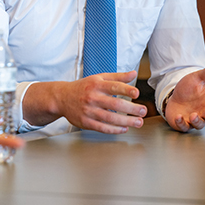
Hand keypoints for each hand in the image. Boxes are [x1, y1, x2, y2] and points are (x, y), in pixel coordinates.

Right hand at [24, 71, 148, 134]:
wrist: (61, 98)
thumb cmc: (83, 87)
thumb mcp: (98, 78)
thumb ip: (117, 77)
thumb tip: (134, 74)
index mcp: (96, 85)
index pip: (113, 86)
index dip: (126, 89)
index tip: (137, 93)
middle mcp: (92, 97)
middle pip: (115, 104)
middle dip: (131, 109)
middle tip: (143, 111)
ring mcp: (88, 111)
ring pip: (110, 118)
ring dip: (126, 121)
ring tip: (138, 122)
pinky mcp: (85, 122)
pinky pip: (102, 128)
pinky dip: (114, 129)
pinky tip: (124, 128)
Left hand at [165, 60, 204, 131]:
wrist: (175, 96)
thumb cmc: (189, 89)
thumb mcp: (197, 78)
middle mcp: (203, 111)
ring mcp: (194, 118)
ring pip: (199, 124)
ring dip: (197, 121)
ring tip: (193, 115)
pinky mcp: (184, 123)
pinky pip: (184, 126)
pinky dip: (182, 123)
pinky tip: (179, 117)